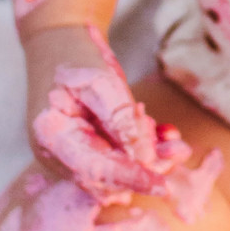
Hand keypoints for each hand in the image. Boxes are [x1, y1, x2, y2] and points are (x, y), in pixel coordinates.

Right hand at [22, 22, 221, 220]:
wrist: (60, 44)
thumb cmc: (77, 58)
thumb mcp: (101, 81)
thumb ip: (121, 118)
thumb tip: (145, 158)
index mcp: (52, 135)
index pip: (94, 170)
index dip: (130, 179)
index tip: (163, 186)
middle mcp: (57, 153)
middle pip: (106, 178)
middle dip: (145, 170)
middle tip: (178, 151)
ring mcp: (70, 155)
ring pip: (116, 172)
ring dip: (149, 160)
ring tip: (175, 144)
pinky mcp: (87, 150)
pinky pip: (119, 160)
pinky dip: (144, 149)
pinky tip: (165, 135)